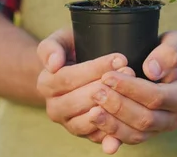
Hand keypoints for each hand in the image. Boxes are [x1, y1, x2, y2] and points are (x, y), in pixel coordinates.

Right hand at [36, 29, 132, 149]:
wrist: (74, 71)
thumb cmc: (71, 51)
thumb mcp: (60, 40)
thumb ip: (51, 47)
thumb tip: (53, 64)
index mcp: (45, 84)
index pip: (69, 78)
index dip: (95, 68)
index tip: (119, 58)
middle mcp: (54, 107)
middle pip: (79, 101)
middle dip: (106, 86)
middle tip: (129, 71)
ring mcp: (69, 123)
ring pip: (87, 121)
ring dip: (111, 107)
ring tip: (130, 90)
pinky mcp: (85, 135)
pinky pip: (98, 136)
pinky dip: (112, 129)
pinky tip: (128, 115)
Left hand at [89, 31, 176, 149]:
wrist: (176, 66)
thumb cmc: (174, 52)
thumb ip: (168, 53)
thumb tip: (151, 70)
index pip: (157, 97)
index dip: (131, 88)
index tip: (108, 76)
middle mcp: (175, 117)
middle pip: (145, 119)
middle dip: (118, 106)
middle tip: (96, 92)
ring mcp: (161, 127)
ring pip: (136, 134)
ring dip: (112, 124)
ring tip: (92, 110)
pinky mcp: (147, 132)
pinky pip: (129, 138)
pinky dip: (111, 134)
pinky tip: (96, 123)